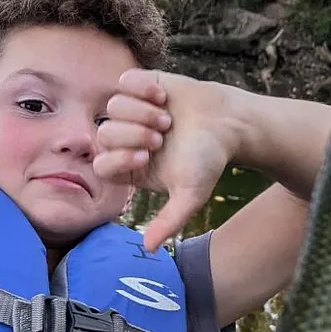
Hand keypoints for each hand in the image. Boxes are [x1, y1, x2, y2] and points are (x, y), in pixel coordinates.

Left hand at [95, 70, 249, 251]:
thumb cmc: (209, 160)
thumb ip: (169, 222)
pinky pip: (125, 81)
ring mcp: (131, 110)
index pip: (101, 164)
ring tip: (167, 118)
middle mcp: (125, 138)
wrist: (229, 124)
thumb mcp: (190, 195)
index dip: (119, 158)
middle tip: (162, 135)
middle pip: (104, 133)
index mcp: (130, 166)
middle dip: (134, 133)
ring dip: (142, 111)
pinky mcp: (141, 85)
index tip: (147, 156)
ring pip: (113, 106)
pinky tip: (164, 96)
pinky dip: (143, 87)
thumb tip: (148, 249)